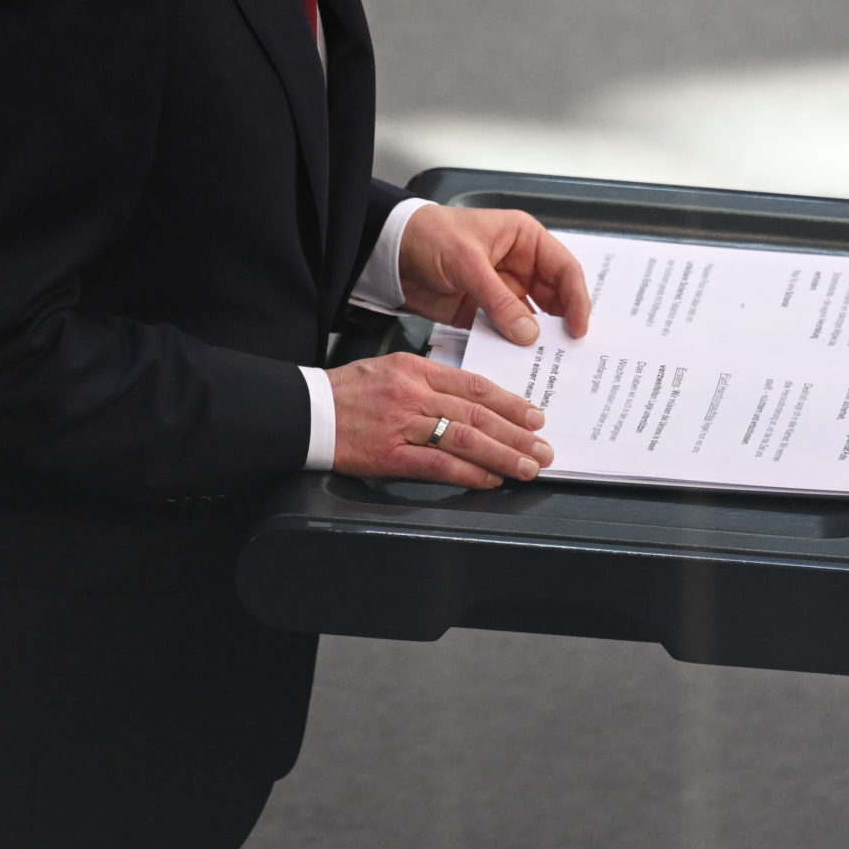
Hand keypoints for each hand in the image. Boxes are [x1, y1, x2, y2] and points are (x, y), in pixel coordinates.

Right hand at [326, 351, 553, 485]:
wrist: (305, 412)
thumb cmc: (346, 391)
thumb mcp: (390, 368)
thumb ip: (430, 381)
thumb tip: (471, 399)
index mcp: (417, 370)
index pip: (475, 386)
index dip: (511, 403)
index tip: (534, 417)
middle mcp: (414, 394)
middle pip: (478, 414)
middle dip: (518, 434)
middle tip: (543, 448)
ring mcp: (402, 425)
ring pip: (465, 438)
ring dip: (503, 455)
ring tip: (527, 466)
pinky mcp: (389, 455)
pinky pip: (437, 464)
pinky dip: (468, 473)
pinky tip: (490, 479)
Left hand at [396, 203, 591, 344]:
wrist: (387, 251)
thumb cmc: (428, 235)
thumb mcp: (467, 263)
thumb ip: (499, 299)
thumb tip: (529, 333)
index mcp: (524, 239)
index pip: (564, 269)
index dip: (576, 298)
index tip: (578, 327)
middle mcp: (519, 265)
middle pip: (554, 297)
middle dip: (561, 323)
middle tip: (567, 352)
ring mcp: (501, 290)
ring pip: (531, 318)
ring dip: (536, 339)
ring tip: (546, 362)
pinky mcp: (482, 311)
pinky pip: (505, 331)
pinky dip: (511, 346)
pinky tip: (515, 361)